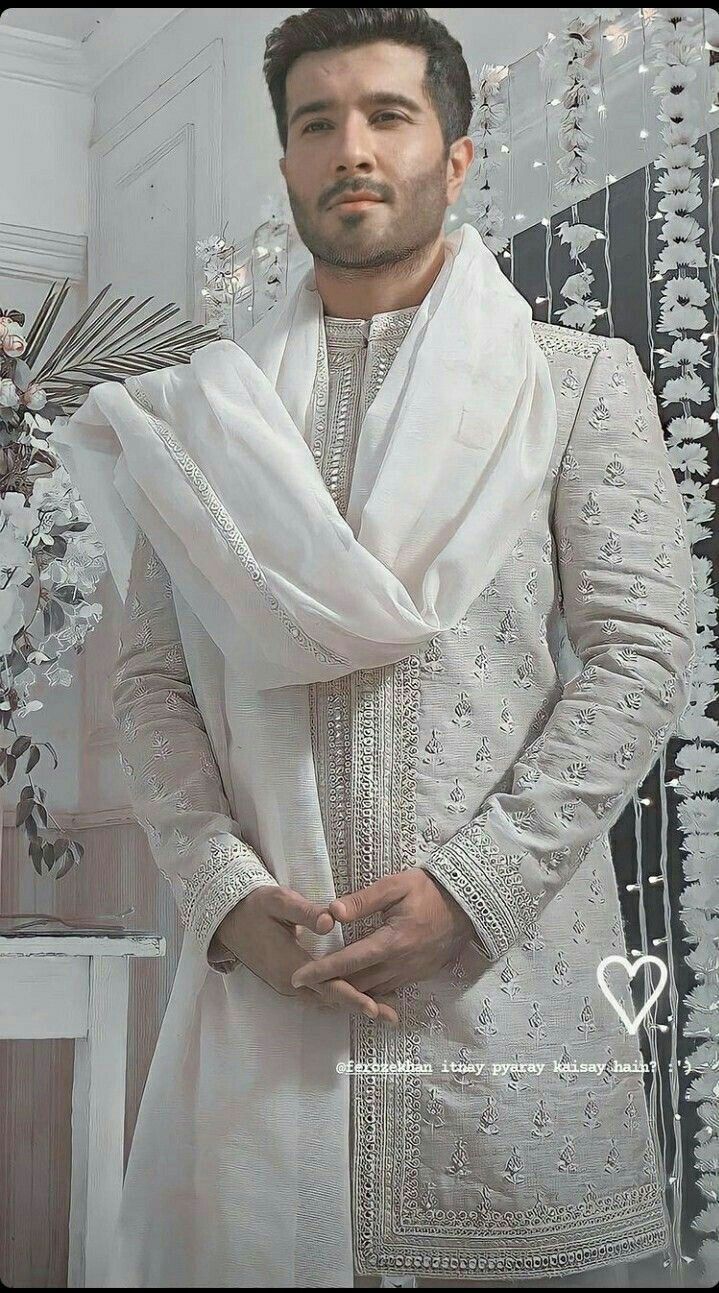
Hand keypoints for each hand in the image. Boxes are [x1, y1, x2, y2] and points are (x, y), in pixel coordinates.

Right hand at [214, 885, 399, 1025]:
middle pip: (331, 999)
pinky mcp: (288, 982)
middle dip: (361, 1007)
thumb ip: (303, 911)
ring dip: (352, 1005)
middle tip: (392, 1016)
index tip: (374, 1007)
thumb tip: (328, 921)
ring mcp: (288, 985)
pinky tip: (358, 997)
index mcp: (290, 964)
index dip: (352, 996)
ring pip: (325, 1001)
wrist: (228, 920)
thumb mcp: (277, 901)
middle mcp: (290, 982)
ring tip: (384, 1012)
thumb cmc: (254, 906)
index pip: (327, 985)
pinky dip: (339, 999)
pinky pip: (318, 996)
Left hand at [289, 869, 474, 999]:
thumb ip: (362, 900)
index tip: (297, 977)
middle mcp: (400, 965)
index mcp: (391, 941)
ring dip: (346, 992)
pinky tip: (354, 989)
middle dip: (328, 986)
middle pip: (356, 984)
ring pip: (371, 991)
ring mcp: (410, 974)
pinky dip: (367, 992)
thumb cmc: (429, 890)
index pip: (348, 961)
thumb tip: (331, 912)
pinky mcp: (417, 977)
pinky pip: (386, 990)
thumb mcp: (396, 886)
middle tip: (302, 984)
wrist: (467, 906)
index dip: (321, 971)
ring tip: (321, 988)